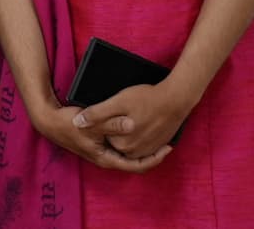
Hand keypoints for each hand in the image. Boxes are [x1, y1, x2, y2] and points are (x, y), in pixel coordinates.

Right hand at [33, 100, 170, 173]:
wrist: (49, 121)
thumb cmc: (68, 124)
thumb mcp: (91, 124)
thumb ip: (111, 124)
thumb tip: (132, 125)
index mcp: (106, 158)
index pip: (137, 165)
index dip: (155, 158)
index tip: (168, 148)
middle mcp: (106, 158)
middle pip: (135, 160)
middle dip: (152, 152)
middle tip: (168, 140)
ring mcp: (103, 151)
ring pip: (129, 152)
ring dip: (142, 146)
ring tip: (157, 134)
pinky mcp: (100, 142)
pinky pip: (122, 145)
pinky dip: (132, 139)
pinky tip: (137, 126)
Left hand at [72, 82, 188, 158]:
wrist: (175, 99)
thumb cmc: (146, 99)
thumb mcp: (117, 102)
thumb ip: (97, 114)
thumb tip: (77, 123)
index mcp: (122, 145)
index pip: (102, 136)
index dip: (102, 122)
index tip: (109, 111)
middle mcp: (134, 153)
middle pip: (114, 140)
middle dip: (113, 128)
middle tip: (123, 111)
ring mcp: (147, 151)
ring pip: (127, 141)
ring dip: (126, 132)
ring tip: (131, 114)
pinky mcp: (157, 146)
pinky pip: (141, 143)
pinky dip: (138, 134)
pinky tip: (139, 120)